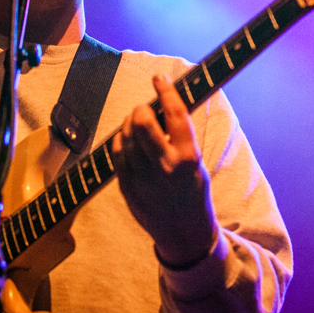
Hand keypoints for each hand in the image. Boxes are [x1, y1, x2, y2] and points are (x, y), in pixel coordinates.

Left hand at [113, 74, 219, 268]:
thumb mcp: (196, 163)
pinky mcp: (128, 187)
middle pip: (142, 122)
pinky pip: (116, 154)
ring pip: (126, 136)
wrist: (185, 234)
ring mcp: (143, 178)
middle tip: (143, 111)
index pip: (175, 113)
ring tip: (137, 126)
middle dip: (141, 110)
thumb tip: (163, 107)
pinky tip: (126, 141)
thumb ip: (180, 139)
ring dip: (129, 124)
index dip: (166, 90)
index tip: (159, 78)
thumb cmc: (193, 193)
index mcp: (188, 157)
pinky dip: (120, 141)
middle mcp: (165, 167)